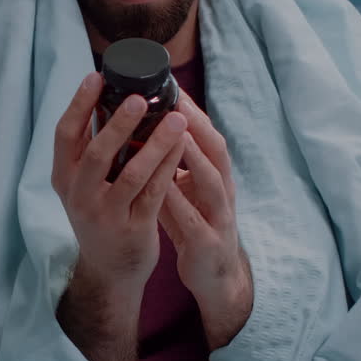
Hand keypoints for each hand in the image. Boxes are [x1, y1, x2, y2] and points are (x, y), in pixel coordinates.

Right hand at [52, 72, 188, 360]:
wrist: (110, 270)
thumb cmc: (101, 212)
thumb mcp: (83, 183)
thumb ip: (92, 147)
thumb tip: (110, 95)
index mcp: (63, 177)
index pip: (64, 135)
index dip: (79, 104)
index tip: (97, 75)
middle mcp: (79, 196)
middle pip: (96, 154)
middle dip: (118, 123)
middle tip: (141, 97)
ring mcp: (105, 215)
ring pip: (131, 175)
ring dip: (155, 144)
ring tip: (176, 118)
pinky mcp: (133, 230)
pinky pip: (154, 194)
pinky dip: (169, 168)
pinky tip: (182, 146)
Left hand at [159, 92, 252, 350]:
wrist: (216, 277)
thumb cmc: (194, 224)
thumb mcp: (184, 188)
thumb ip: (169, 161)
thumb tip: (138, 126)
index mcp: (213, 173)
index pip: (204, 133)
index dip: (190, 108)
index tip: (168, 82)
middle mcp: (221, 188)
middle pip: (216, 147)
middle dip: (197, 122)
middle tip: (175, 98)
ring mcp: (219, 215)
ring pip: (212, 179)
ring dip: (196, 155)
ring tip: (177, 132)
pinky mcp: (208, 243)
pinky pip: (194, 219)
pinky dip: (180, 200)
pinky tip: (163, 185)